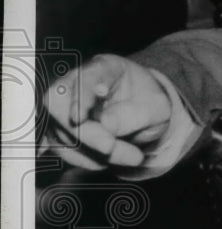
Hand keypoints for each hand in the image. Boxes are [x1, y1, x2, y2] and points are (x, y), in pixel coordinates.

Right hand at [44, 54, 172, 168]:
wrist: (144, 113)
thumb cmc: (148, 103)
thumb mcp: (156, 107)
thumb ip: (134, 114)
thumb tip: (106, 125)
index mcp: (105, 68)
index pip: (84, 78)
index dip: (78, 97)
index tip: (78, 118)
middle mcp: (76, 82)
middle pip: (57, 105)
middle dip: (84, 134)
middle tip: (112, 149)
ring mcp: (64, 106)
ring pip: (62, 131)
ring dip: (93, 152)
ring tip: (130, 155)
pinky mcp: (60, 129)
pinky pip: (63, 149)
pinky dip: (85, 160)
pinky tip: (109, 159)